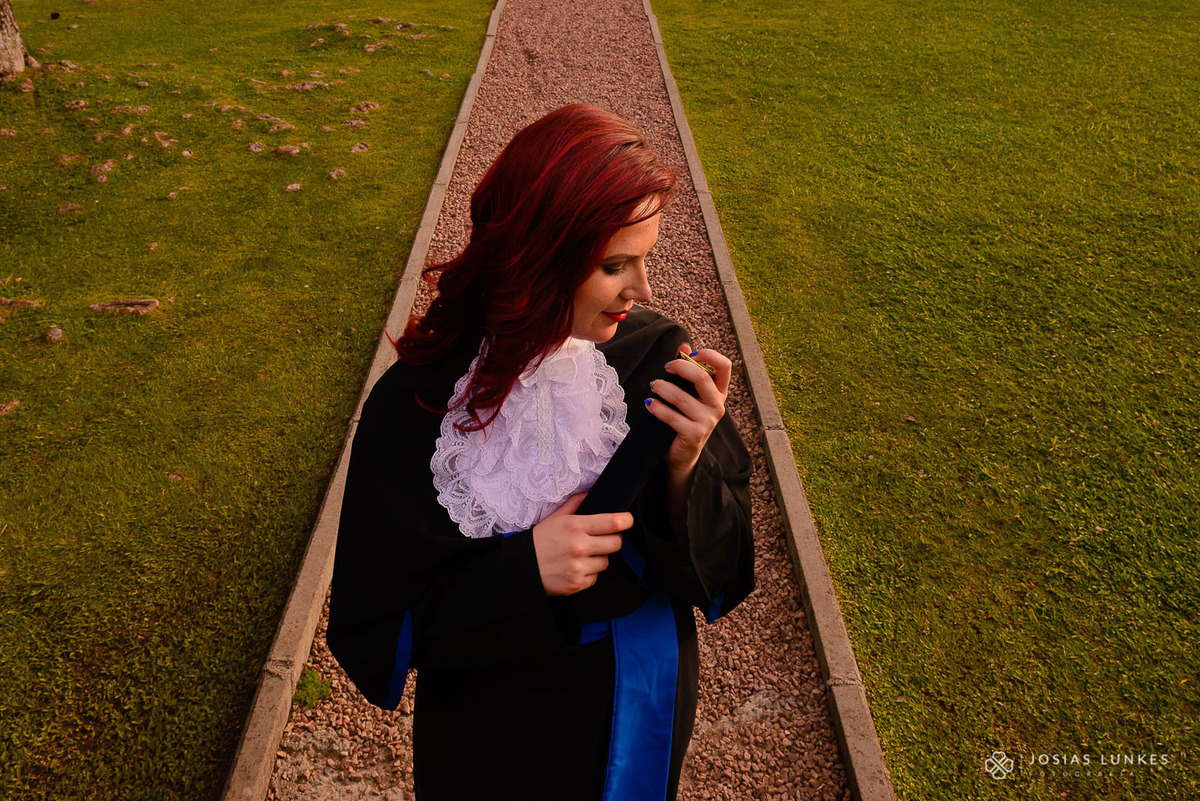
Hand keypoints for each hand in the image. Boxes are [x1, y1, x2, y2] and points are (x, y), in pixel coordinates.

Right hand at [532, 493, 630, 595]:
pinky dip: (589, 573)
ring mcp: (579, 567)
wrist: (520, 567)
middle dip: (613, 540)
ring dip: (599, 558)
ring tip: (583, 555)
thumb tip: (591, 494)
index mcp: (575, 526)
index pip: (613, 522)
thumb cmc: (539, 541)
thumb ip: (575, 505)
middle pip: (616, 543)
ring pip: (606, 562)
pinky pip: (595, 577)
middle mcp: (579, 546)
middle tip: (603, 539)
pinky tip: (575, 568)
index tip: (627, 520)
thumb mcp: (555, 518)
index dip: (625, 521)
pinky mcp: (577, 584)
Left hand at [644, 344, 731, 479]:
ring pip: (681, 397)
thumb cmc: (684, 419)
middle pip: (702, 377)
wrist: (682, 454)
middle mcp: (718, 406)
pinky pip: (672, 416)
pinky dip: (657, 407)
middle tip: (666, 367)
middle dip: (680, 367)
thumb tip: (684, 345)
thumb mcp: (688, 394)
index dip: (708, 355)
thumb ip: (686, 370)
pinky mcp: (694, 435)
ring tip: (653, 385)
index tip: (690, 355)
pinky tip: (649, 403)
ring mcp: (708, 422)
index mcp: (719, 393)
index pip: (725, 367)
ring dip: (662, 387)